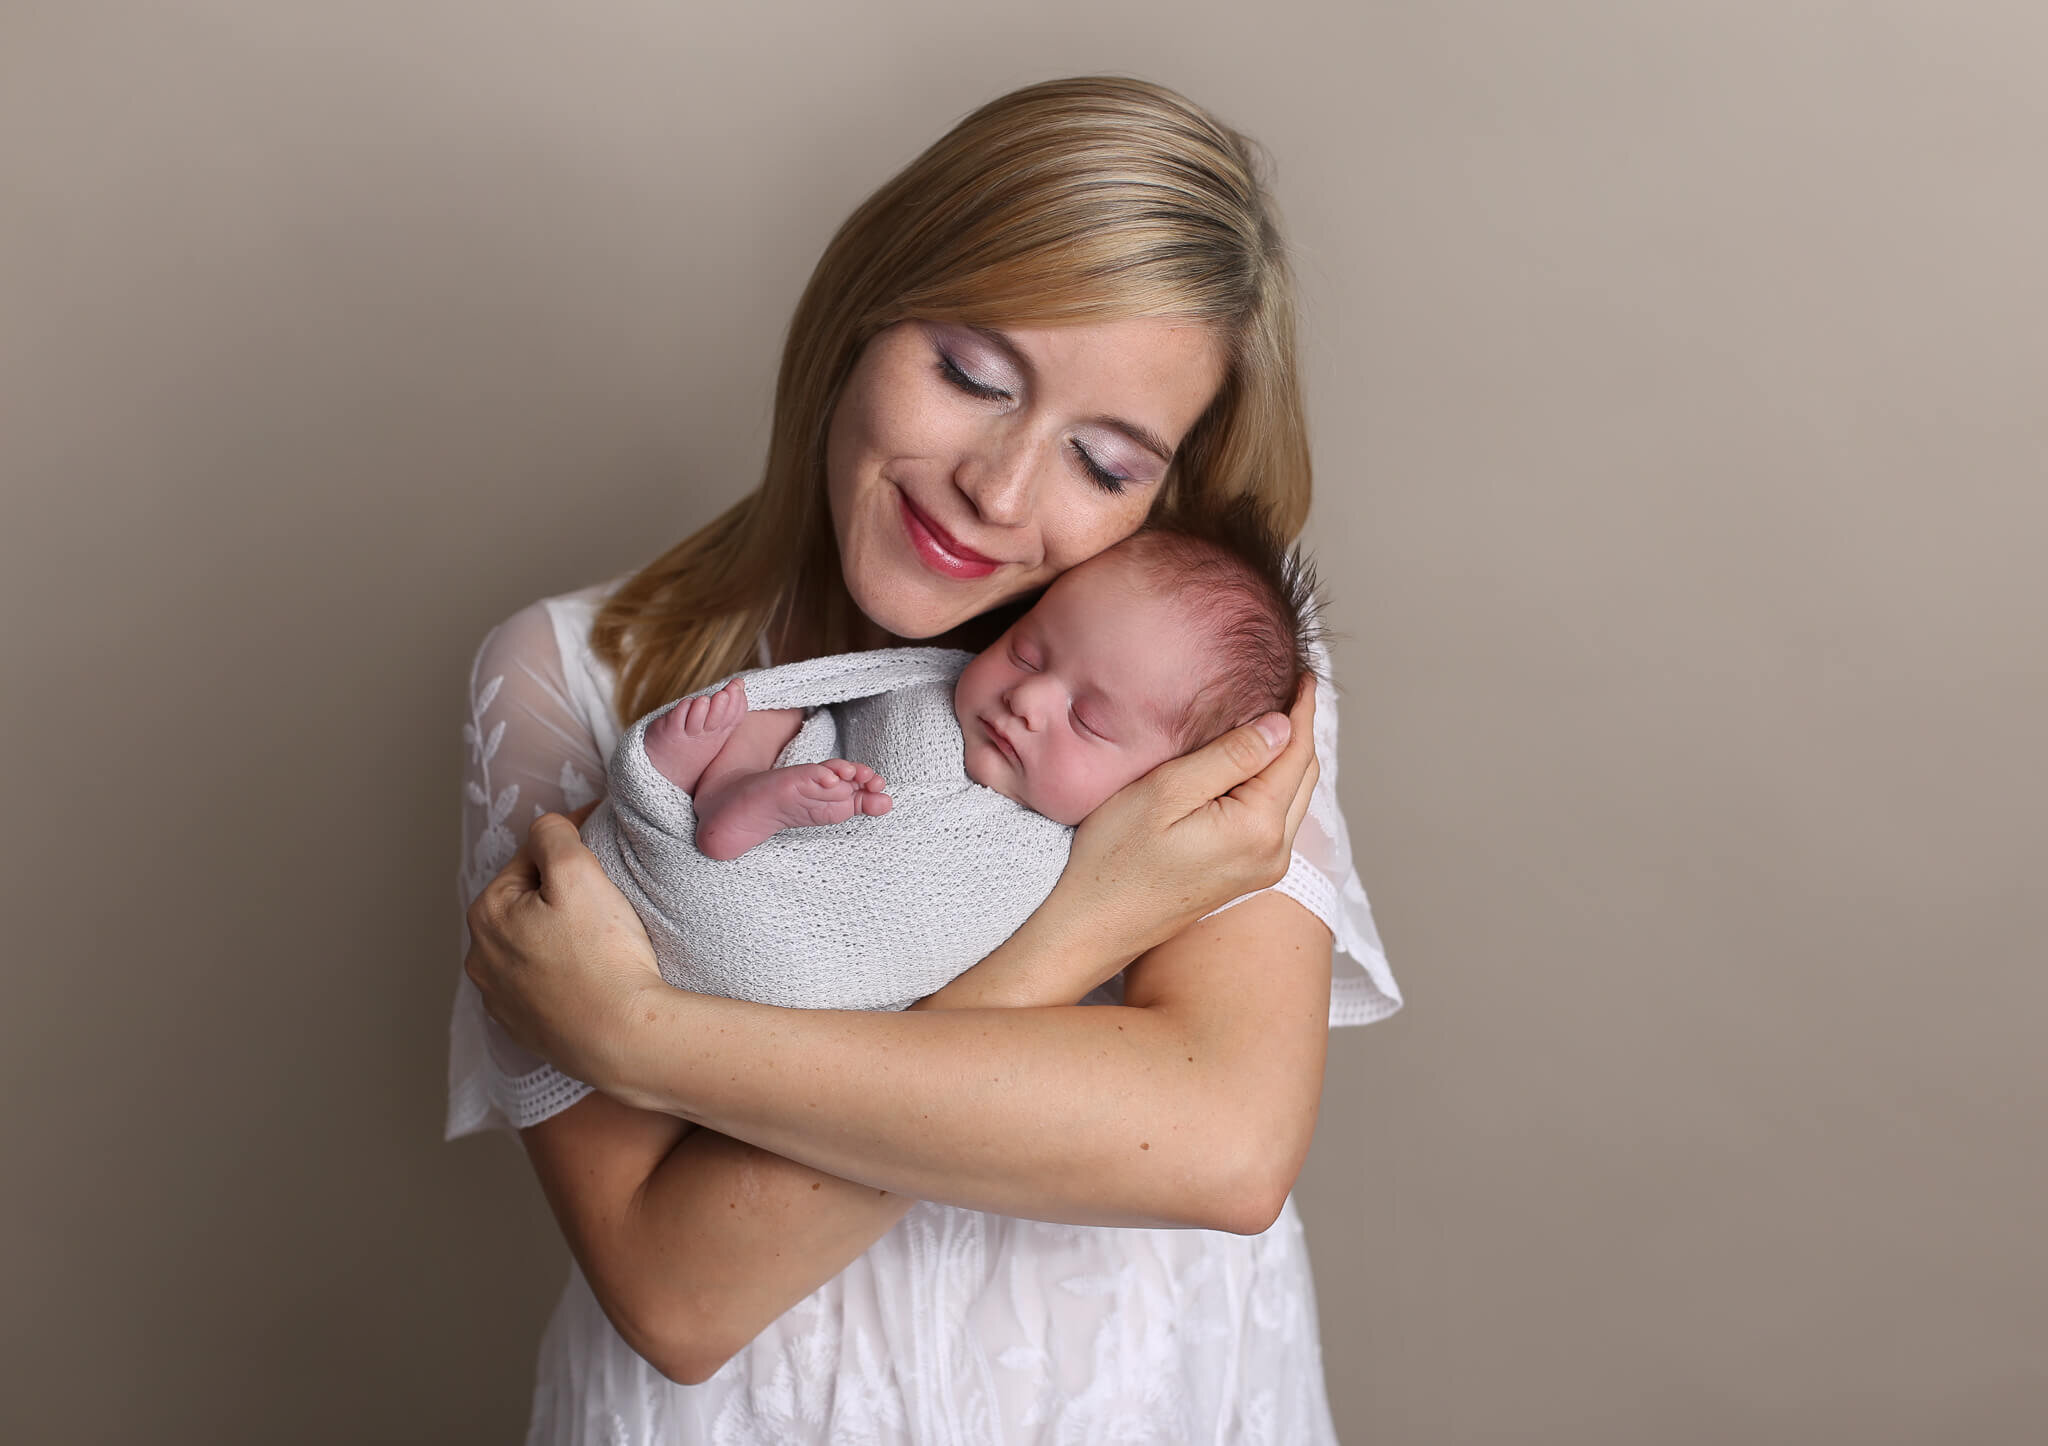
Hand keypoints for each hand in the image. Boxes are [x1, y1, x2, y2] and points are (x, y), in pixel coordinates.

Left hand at [464, 801, 663, 1090]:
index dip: (571, 849)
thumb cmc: (602, 955)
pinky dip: (562, 974)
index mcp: (486, 913)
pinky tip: (590, 975)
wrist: (622, 1037)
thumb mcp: (578, 872)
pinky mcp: (525, 1029)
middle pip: (527, 903)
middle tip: (606, 899)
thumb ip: (554, 834)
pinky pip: (542, 984)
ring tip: (600, 939)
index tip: (604, 853)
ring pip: (532, 945)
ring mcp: (501, 999)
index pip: (531, 859)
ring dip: (558, 935)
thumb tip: (546, 828)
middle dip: (561, 894)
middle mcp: (481, 958)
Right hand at [1045, 676, 1319, 971]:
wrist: (1093, 927)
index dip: (1302, 709)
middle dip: (1301, 730)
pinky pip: (1273, 818)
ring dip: (1288, 757)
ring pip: (1291, 798)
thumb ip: (1229, 756)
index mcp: (1258, 828)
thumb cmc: (1115, 859)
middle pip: (1303, 777)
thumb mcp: (1166, 792)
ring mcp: (1261, 869)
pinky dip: (1272, 784)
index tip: (1304, 674)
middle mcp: (1273, 853)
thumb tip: (1281, 726)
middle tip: (1295, 687)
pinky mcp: (1244, 876)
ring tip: (1277, 716)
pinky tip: (1253, 764)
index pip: (1296, 753)